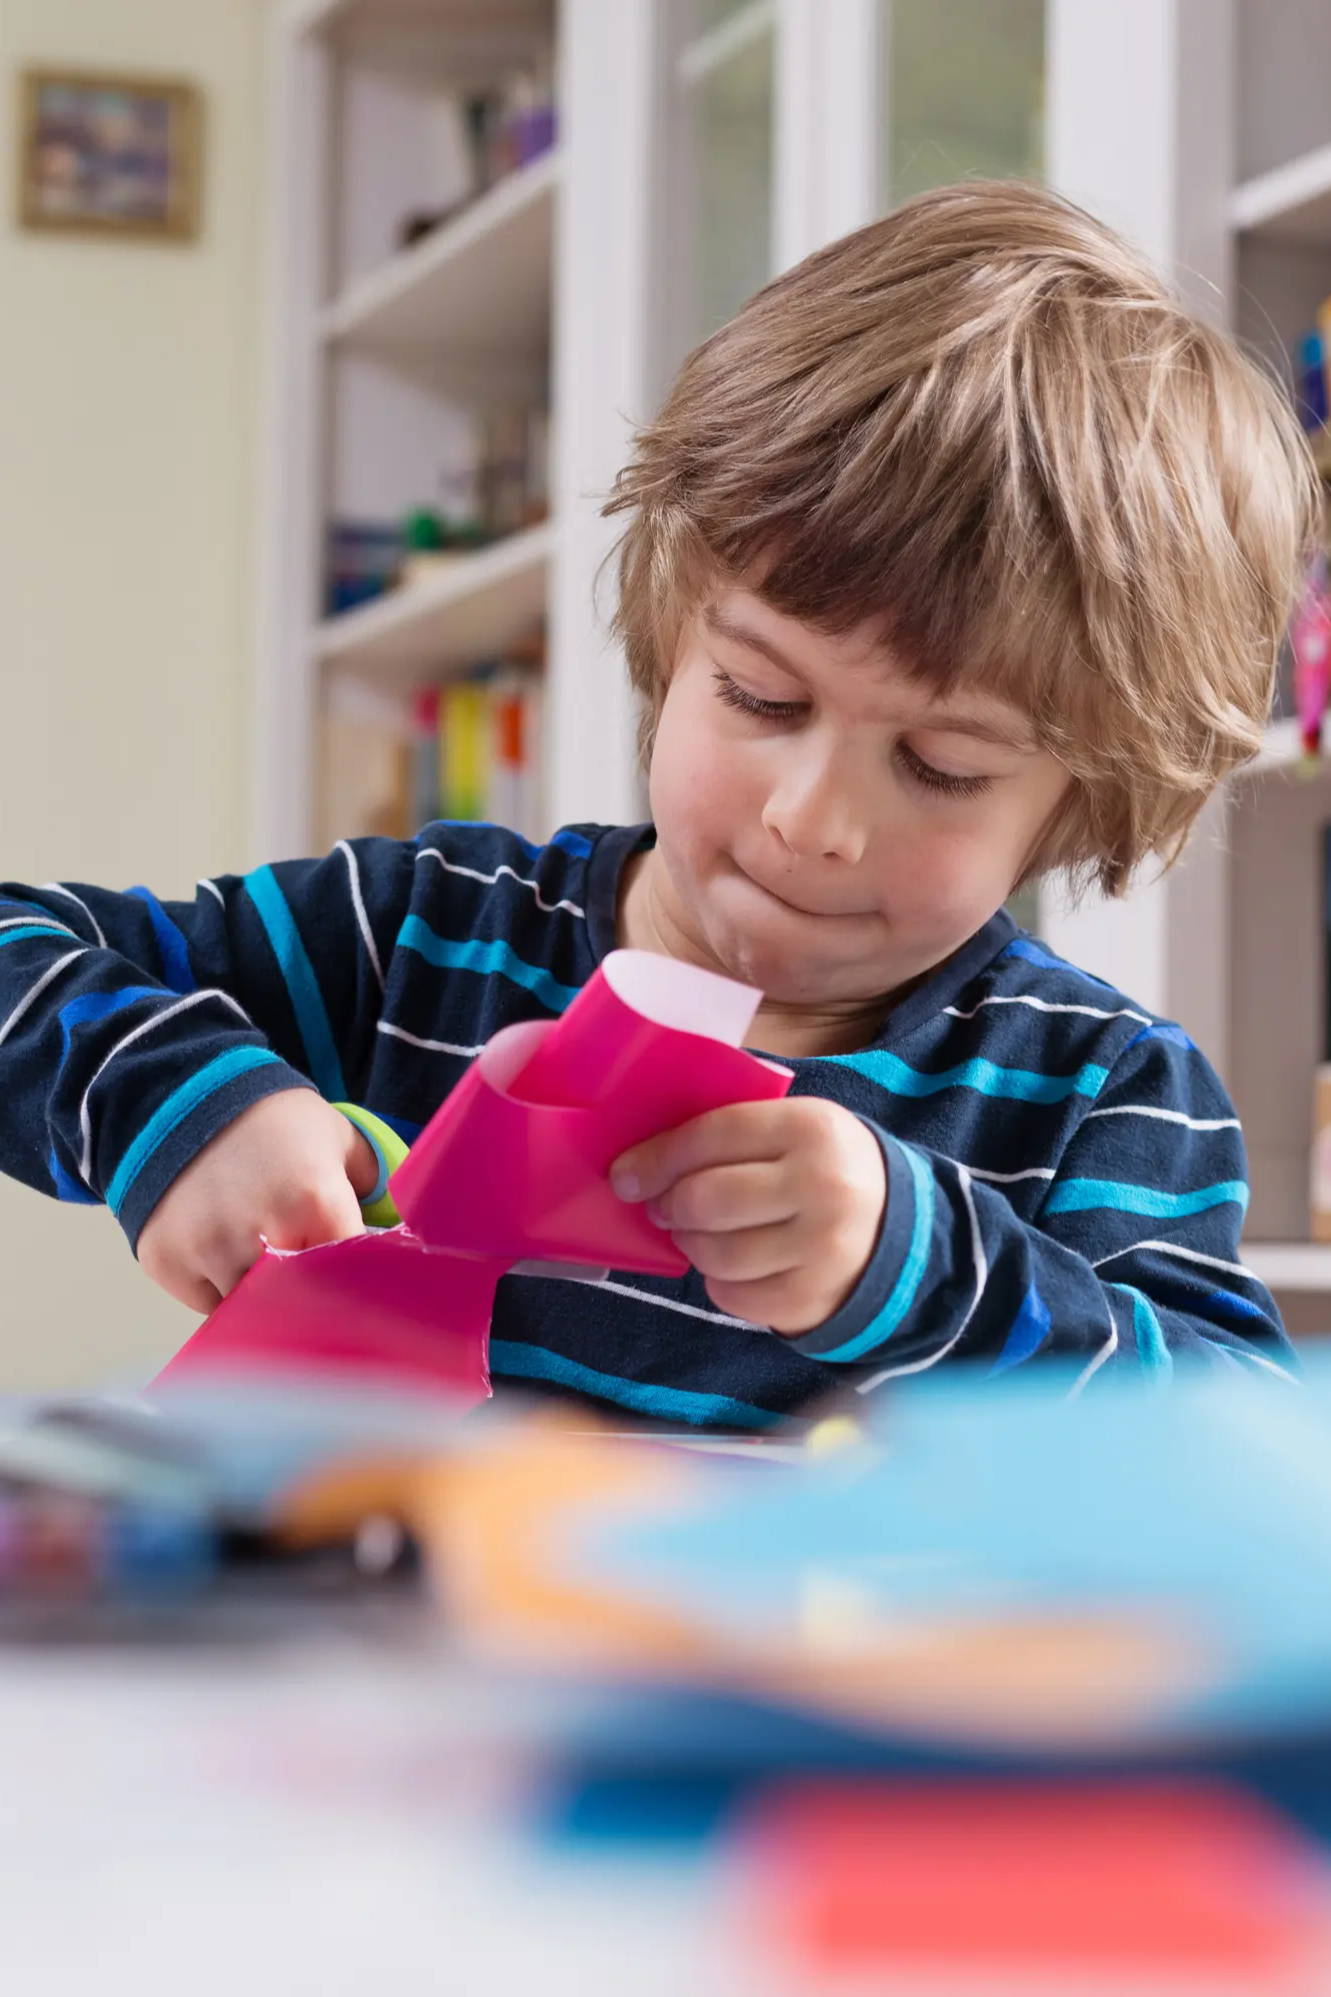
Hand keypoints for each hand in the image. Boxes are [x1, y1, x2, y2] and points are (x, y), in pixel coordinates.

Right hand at [137, 1090, 378, 1314]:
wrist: (183, 1096)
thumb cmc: (273, 1121)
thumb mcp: (338, 1139)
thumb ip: (372, 1189)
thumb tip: (395, 1235)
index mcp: (313, 1203)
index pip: (349, 1279)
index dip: (355, 1286)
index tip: (355, 1285)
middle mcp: (259, 1235)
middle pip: (298, 1304)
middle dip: (308, 1297)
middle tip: (309, 1277)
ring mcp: (208, 1252)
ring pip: (248, 1309)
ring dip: (259, 1295)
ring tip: (260, 1250)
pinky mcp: (166, 1262)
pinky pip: (206, 1304)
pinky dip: (218, 1289)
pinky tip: (221, 1249)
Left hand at [611, 1098, 885, 1334]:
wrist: (896, 1230)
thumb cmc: (822, 1170)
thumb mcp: (792, 1131)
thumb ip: (731, 1132)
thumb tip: (640, 1160)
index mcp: (811, 1128)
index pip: (713, 1135)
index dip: (658, 1157)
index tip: (624, 1175)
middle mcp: (822, 1187)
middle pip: (706, 1199)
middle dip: (668, 1205)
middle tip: (662, 1208)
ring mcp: (821, 1249)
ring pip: (714, 1252)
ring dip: (691, 1244)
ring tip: (700, 1234)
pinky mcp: (811, 1298)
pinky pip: (731, 1294)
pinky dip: (719, 1281)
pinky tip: (736, 1265)